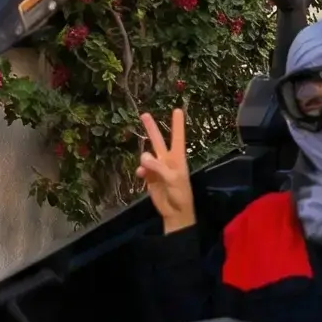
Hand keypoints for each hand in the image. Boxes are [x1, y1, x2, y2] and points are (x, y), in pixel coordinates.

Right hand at [138, 109, 195, 233]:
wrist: (174, 211)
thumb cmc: (180, 193)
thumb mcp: (173, 178)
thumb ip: (159, 167)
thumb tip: (143, 158)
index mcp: (177, 158)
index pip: (177, 137)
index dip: (177, 124)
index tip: (177, 110)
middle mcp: (167, 159)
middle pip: (158, 140)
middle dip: (151, 127)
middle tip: (144, 114)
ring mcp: (157, 168)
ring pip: (147, 155)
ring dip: (145, 159)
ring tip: (145, 167)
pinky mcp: (149, 177)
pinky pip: (141, 169)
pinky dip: (140, 170)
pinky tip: (141, 175)